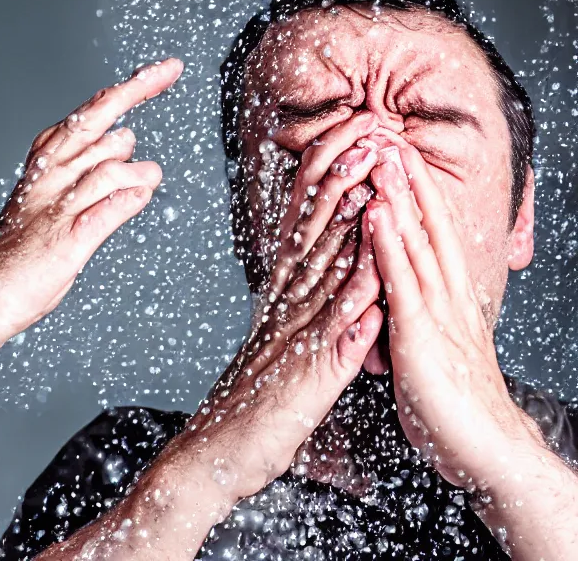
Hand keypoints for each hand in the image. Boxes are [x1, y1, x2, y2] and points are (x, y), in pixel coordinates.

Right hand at [164, 113, 384, 503]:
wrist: (210, 457)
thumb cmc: (249, 403)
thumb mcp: (275, 339)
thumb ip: (298, 299)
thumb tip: (323, 264)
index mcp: (278, 296)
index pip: (302, 224)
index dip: (324, 176)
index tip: (348, 134)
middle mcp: (283, 306)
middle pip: (313, 230)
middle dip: (341, 177)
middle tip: (365, 130)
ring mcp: (293, 337)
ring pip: (325, 267)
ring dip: (350, 218)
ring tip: (373, 175)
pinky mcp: (307, 375)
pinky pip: (335, 334)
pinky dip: (355, 302)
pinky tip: (375, 274)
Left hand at [364, 139, 546, 487]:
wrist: (486, 450)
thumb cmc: (453, 404)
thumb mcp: (430, 348)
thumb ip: (416, 318)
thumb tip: (397, 299)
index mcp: (446, 300)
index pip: (432, 236)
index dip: (416, 197)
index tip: (398, 160)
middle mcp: (446, 297)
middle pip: (429, 226)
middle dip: (409, 181)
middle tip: (390, 137)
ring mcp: (436, 312)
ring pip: (415, 241)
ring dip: (397, 196)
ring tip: (380, 155)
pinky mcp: (422, 335)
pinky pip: (401, 280)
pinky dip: (387, 242)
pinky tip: (375, 211)